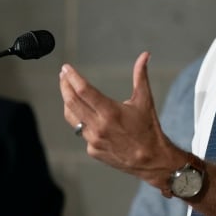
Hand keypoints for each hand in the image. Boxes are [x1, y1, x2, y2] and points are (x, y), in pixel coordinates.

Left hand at [59, 52, 179, 188]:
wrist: (152, 160)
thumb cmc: (149, 129)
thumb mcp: (145, 100)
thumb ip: (141, 75)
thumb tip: (145, 55)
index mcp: (110, 112)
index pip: (83, 90)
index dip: (72, 77)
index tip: (66, 68)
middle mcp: (99, 127)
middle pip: (71, 102)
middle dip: (64, 86)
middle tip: (63, 76)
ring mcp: (94, 140)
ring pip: (72, 117)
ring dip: (68, 102)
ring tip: (68, 91)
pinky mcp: (92, 150)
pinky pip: (82, 132)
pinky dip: (82, 121)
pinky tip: (86, 114)